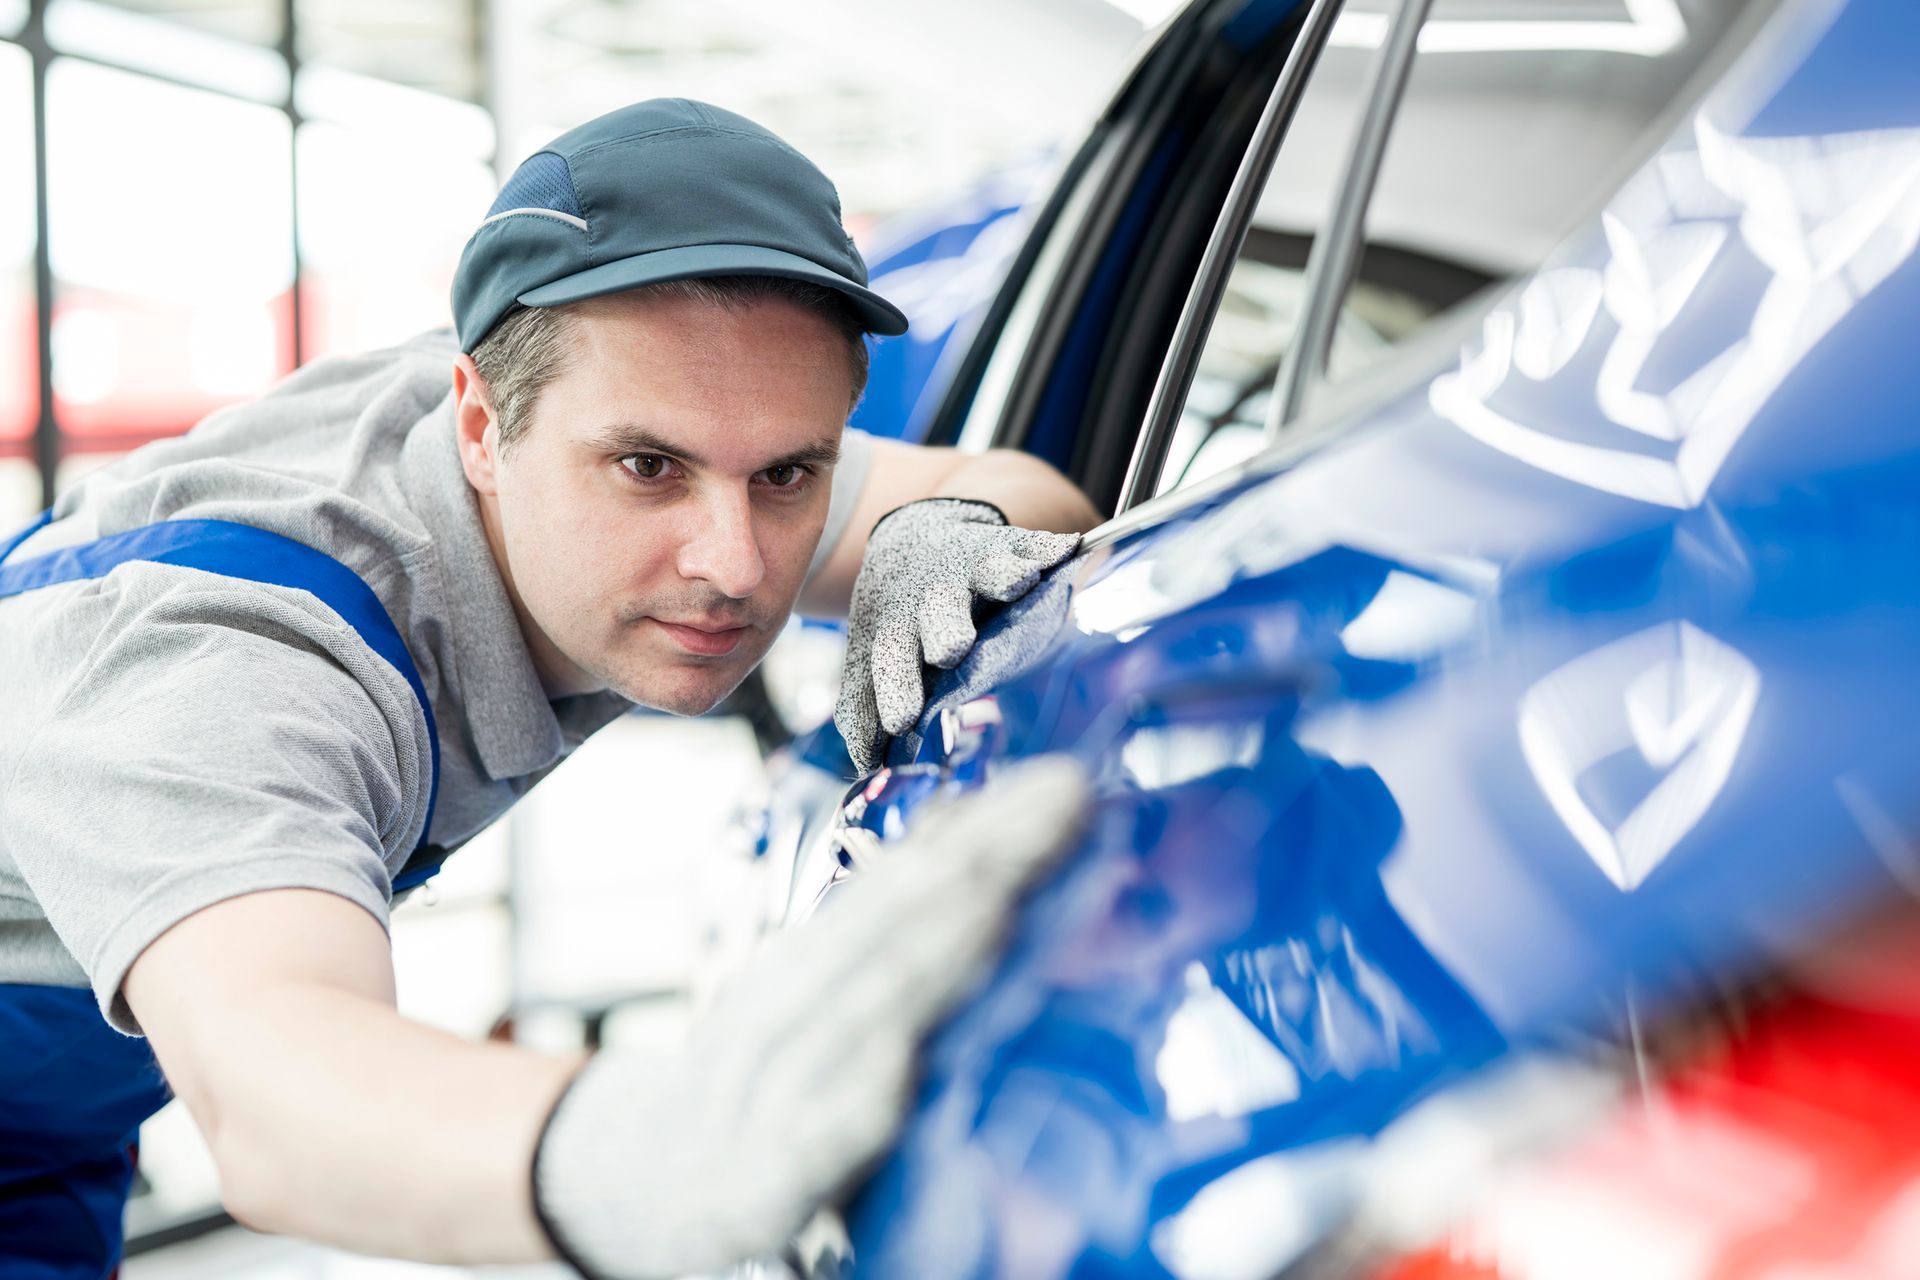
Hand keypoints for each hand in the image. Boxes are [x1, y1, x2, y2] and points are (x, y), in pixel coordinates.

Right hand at [532, 757, 1091, 1278]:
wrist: (646, 1180)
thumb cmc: (770, 1068)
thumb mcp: (821, 982)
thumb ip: (897, 915)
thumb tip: (975, 818)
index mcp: (819, 954)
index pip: (911, 873)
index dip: (989, 823)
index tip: (1070, 779)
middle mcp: (792, 1003)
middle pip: (894, 919)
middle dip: (983, 857)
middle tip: (1068, 801)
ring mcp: (773, 1088)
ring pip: (855, 1013)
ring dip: (927, 956)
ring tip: (998, 902)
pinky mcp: (761, 1180)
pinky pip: (812, 1139)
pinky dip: (854, 1101)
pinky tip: (903, 1068)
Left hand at [834, 499, 1080, 772]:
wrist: (909, 544)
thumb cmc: (898, 622)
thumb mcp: (871, 661)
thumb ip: (865, 709)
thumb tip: (865, 762)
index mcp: (894, 634)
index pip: (891, 665)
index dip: (895, 691)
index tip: (901, 722)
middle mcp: (929, 601)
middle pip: (937, 615)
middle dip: (945, 630)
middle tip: (950, 650)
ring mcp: (967, 571)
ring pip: (982, 573)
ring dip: (999, 578)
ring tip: (1016, 582)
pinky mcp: (1001, 547)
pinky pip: (1024, 545)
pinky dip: (1042, 548)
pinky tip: (1065, 550)